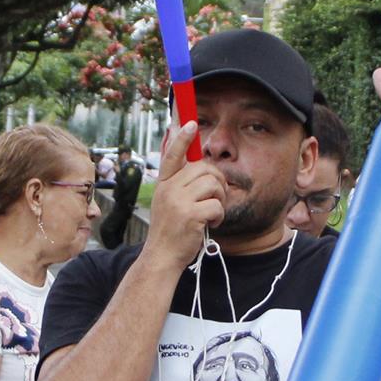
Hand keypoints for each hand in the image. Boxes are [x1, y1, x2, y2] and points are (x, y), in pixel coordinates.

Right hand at [145, 122, 226, 267]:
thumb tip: (199, 167)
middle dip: (217, 181)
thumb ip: (179, 185)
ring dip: (219, 198)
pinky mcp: (190, 215)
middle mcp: (168, 189)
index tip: (189, 122)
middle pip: (203, 169)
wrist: (161, 257)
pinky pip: (217, 205)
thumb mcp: (167, 203)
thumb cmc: (170, 231)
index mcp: (163, 184)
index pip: (172, 155)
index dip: (182, 138)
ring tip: (211, 212)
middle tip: (216, 197)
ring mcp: (178, 202)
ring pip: (213, 184)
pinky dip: (219, 216)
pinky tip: (211, 224)